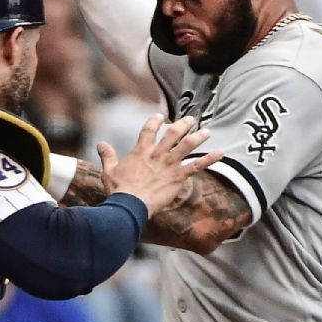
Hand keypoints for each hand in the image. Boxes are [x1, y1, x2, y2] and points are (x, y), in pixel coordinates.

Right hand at [98, 115, 222, 216]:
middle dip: (183, 124)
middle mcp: (157, 154)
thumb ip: (107, 156)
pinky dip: (209, 159)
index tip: (160, 116)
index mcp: (141, 151)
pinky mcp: (178, 177)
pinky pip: (197, 166)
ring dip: (199, 137)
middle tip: (191, 119)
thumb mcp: (108, 171)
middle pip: (173, 133)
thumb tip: (100, 144)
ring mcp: (169, 165)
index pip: (149, 129)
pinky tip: (220, 153)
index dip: (155, 121)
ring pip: (187, 145)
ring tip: (207, 131)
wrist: (129, 205)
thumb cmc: (118, 190)